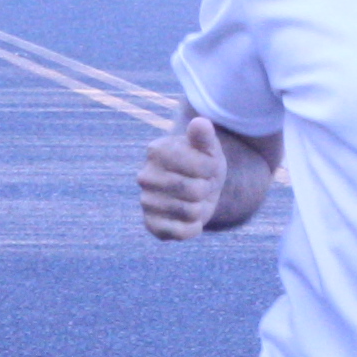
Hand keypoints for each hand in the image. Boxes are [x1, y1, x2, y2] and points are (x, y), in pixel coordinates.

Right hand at [139, 114, 223, 240]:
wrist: (196, 186)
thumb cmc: (202, 162)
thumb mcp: (207, 147)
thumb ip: (204, 135)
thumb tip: (200, 123)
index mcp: (156, 151)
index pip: (200, 166)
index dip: (211, 168)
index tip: (207, 166)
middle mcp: (145, 176)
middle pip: (194, 191)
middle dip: (206, 189)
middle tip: (201, 184)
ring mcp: (146, 201)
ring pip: (190, 212)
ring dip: (201, 207)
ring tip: (194, 199)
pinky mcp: (151, 224)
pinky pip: (181, 233)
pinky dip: (194, 228)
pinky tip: (191, 219)